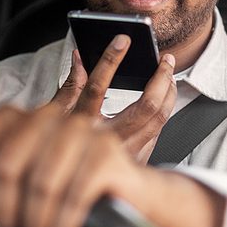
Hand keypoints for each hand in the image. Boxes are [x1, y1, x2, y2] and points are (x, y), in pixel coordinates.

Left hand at [0, 106, 225, 226]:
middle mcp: (47, 116)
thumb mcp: (24, 178)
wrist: (128, 194)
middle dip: (5, 210)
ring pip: (39, 186)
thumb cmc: (68, 188)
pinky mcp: (106, 154)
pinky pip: (71, 198)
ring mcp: (79, 131)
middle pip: (4, 166)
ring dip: (35, 223)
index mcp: (18, 118)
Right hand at [50, 36, 176, 162]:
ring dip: (169, 94)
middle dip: (161, 78)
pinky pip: (159, 132)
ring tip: (169, 76)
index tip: (121, 40)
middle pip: (147, 107)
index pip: (97, 89)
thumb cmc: (60, 149)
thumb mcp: (57, 117)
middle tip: (166, 59)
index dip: (109, 61)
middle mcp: (107, 142)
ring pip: (160, 120)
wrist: (74, 185)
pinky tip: (163, 99)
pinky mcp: (138, 160)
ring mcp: (127, 154)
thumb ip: (70, 87)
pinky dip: (164, 111)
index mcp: (83, 128)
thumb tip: (79, 57)